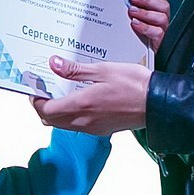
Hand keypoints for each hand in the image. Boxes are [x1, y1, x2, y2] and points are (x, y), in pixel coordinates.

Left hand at [30, 56, 149, 134]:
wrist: (158, 103)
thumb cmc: (134, 84)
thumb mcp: (103, 70)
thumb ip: (75, 70)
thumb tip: (54, 64)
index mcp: (81, 105)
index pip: (46, 110)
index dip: (36, 101)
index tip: (36, 89)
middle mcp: (84, 121)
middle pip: (51, 120)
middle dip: (43, 107)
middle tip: (45, 90)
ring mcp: (93, 128)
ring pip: (63, 125)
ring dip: (57, 112)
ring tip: (61, 92)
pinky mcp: (102, 130)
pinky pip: (78, 126)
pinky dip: (71, 116)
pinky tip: (80, 99)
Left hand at [128, 0, 170, 50]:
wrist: (139, 59)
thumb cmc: (137, 38)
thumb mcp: (133, 20)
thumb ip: (134, 7)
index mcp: (157, 11)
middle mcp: (162, 20)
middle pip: (164, 5)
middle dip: (148, 0)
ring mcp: (162, 31)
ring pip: (162, 18)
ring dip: (146, 13)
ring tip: (132, 11)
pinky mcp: (160, 43)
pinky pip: (157, 33)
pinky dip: (146, 27)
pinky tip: (135, 24)